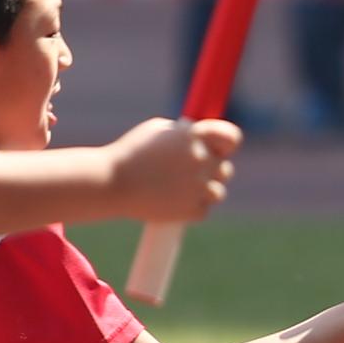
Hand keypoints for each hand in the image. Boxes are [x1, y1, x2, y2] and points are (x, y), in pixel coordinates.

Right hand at [107, 116, 242, 221]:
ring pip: (218, 192)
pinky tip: (171, 202)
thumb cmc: (130, 153)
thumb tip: (202, 138)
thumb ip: (184, 135)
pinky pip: (203, 210)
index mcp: (195, 136)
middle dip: (209, 170)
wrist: (111, 184)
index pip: (232, 137)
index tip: (220, 149)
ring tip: (177, 188)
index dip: (227, 144)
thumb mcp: (156, 132)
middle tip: (186, 172)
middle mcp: (202, 160)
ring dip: (203, 190)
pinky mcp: (192, 211)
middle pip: (224, 168)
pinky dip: (191, 208)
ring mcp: (199, 187)